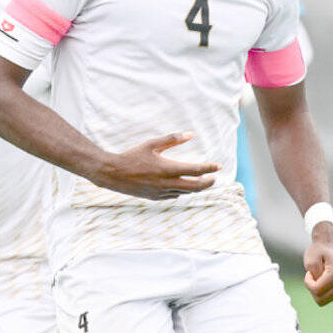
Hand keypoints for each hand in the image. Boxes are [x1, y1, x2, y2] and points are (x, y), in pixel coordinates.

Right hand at [94, 133, 219, 199]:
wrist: (113, 174)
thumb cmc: (132, 156)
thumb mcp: (151, 144)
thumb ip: (172, 139)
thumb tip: (190, 134)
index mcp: (168, 169)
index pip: (195, 170)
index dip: (209, 168)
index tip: (219, 166)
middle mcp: (167, 183)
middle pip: (195, 187)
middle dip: (207, 183)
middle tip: (214, 178)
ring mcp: (162, 193)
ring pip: (185, 192)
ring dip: (195, 188)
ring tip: (202, 181)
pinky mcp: (155, 198)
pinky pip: (174, 196)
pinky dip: (182, 191)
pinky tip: (183, 187)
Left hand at [304, 222, 332, 305]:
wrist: (329, 245)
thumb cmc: (318, 251)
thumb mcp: (310, 259)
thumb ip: (313, 274)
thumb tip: (318, 291)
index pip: (317, 290)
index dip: (308, 282)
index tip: (309, 272)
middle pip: (320, 299)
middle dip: (312, 288)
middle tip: (313, 275)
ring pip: (323, 301)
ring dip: (316, 290)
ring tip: (319, 277)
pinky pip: (326, 299)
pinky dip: (321, 292)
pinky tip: (323, 281)